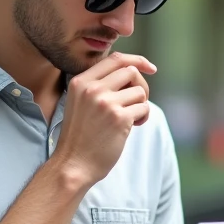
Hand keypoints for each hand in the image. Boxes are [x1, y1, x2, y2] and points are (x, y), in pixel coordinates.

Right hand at [53, 53, 155, 185]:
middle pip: (131, 71)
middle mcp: (92, 88)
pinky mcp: (119, 118)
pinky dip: (143, 117)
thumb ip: (98, 85)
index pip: (114, 59)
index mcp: (80, 81)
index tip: (150, 67)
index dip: (137, 60)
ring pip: (140, 91)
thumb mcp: (80, 102)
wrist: (73, 165)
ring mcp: (105, 102)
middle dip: (141, 85)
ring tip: (131, 119)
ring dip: (141, 104)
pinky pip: (144, 108)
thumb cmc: (80, 137)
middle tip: (138, 102)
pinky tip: (133, 127)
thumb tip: (132, 71)